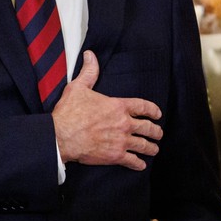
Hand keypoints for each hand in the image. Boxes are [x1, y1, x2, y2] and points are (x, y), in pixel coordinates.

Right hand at [52, 50, 162, 170]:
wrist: (61, 136)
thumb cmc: (69, 112)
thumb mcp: (78, 87)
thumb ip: (89, 72)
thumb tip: (90, 55)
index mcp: (118, 106)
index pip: (143, 106)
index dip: (153, 110)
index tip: (158, 114)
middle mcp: (124, 123)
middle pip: (148, 127)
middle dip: (156, 131)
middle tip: (159, 133)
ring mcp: (121, 140)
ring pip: (143, 145)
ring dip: (151, 147)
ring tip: (154, 149)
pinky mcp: (115, 155)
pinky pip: (132, 160)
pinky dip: (138, 163)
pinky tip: (141, 165)